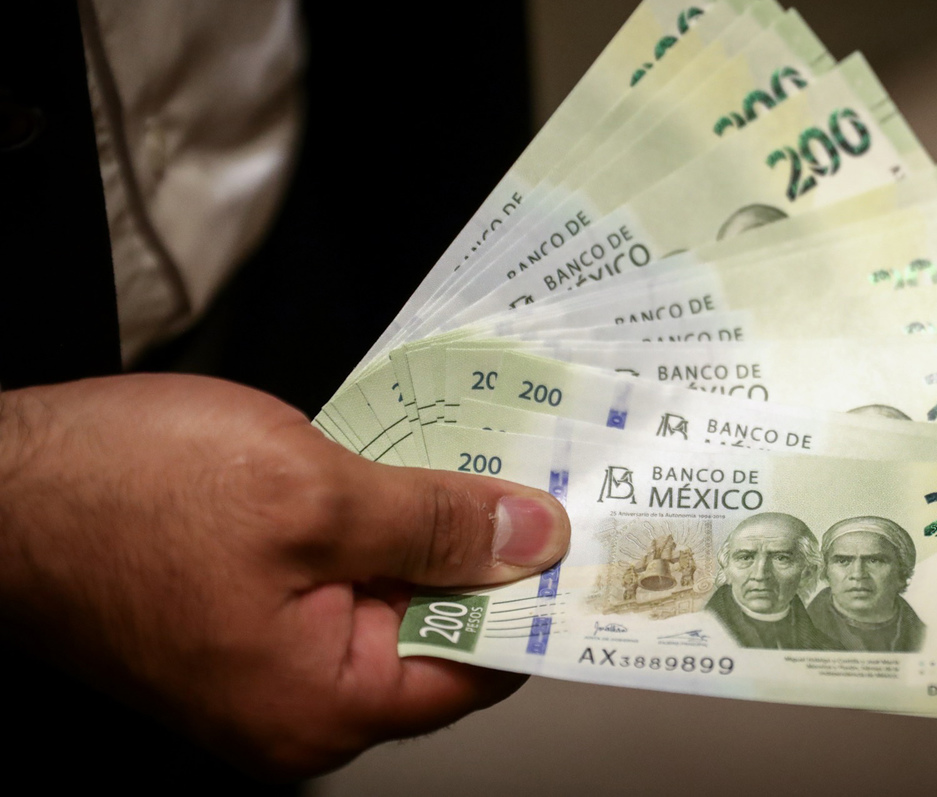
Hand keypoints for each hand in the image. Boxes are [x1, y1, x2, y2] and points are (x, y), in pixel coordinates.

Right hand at [0, 374, 569, 777]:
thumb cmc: (116, 496)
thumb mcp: (311, 492)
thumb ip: (434, 524)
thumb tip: (529, 541)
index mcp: (319, 705)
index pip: (479, 668)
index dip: (537, 600)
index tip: (586, 541)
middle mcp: (293, 707)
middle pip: (437, 631)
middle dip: (485, 553)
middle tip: (538, 477)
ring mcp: (262, 667)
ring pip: (387, 598)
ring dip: (427, 531)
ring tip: (471, 463)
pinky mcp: (238, 620)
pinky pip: (336, 581)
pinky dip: (373, 529)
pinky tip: (397, 471)